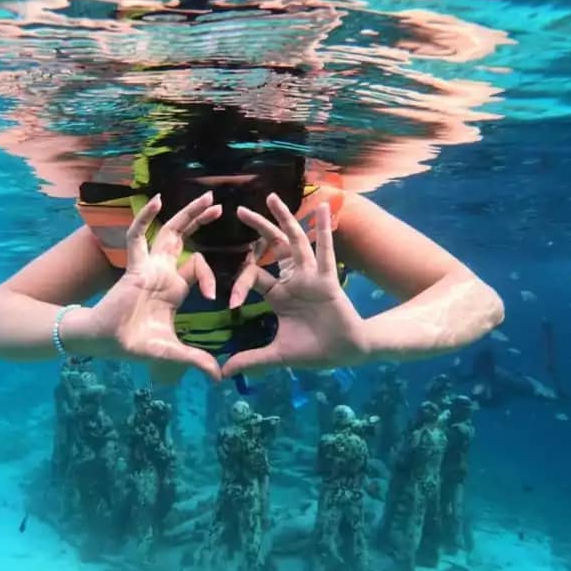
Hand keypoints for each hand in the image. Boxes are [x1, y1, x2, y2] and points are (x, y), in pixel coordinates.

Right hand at [69, 192, 223, 380]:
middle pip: (184, 237)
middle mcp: (163, 271)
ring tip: (206, 198)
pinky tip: (157, 201)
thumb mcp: (172, 351)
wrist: (106, 342)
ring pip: (169, 231)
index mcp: (174, 287)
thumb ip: (196, 359)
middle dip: (201, 221)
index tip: (215, 298)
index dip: (209, 276)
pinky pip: (139, 236)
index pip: (198, 266)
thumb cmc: (135, 344)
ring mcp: (149, 265)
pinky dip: (146, 218)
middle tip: (220, 206)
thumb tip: (219, 378)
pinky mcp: (135, 265)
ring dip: (186, 214)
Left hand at [221, 193, 370, 377]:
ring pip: (294, 241)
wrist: (346, 353)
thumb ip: (252, 360)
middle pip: (272, 248)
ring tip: (271, 197)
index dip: (239, 285)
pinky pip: (326, 251)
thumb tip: (224, 373)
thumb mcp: (278, 355)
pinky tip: (322, 208)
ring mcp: (311, 277)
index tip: (229, 303)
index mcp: (279, 295)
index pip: (253, 277)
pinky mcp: (328, 279)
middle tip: (240, 211)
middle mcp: (293, 280)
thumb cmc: (315, 351)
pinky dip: (324, 229)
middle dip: (258, 229)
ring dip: (284, 219)